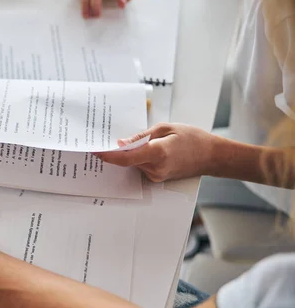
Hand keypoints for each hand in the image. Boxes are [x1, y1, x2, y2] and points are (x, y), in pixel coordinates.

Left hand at [95, 123, 218, 181]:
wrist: (212, 156)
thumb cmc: (192, 138)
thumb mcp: (165, 128)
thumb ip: (140, 137)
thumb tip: (120, 143)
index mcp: (158, 153)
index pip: (126, 158)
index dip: (108, 155)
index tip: (95, 150)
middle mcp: (156, 168)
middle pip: (127, 160)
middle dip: (117, 151)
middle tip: (104, 141)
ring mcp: (157, 176)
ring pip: (133, 164)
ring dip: (129, 154)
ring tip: (134, 141)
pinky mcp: (158, 179)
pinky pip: (141, 167)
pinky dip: (138, 158)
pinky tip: (144, 149)